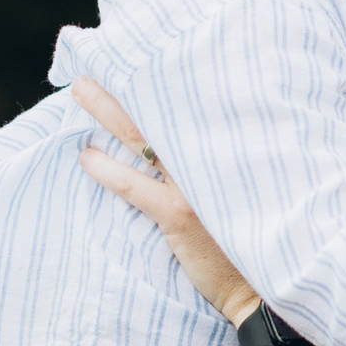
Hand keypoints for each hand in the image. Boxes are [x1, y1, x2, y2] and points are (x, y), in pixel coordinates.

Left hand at [69, 74, 257, 321]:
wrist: (265, 287)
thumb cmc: (257, 235)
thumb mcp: (250, 185)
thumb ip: (229, 156)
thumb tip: (195, 135)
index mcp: (232, 143)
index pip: (193, 102)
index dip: (163, 79)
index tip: (138, 58)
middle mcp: (215, 154)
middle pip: (162, 108)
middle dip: (127, 83)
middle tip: (94, 64)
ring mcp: (197, 184)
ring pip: (141, 137)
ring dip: (107, 111)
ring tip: (80, 90)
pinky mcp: (180, 214)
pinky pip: (133, 185)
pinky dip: (106, 170)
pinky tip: (86, 158)